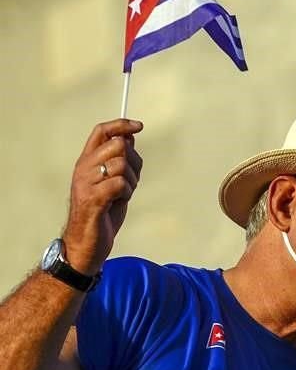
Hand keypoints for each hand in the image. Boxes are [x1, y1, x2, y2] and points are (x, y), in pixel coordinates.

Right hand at [62, 119, 143, 274]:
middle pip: (118, 145)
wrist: (85, 243)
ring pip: (122, 164)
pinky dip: (127, 193)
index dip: (121, 125)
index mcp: (86, 162)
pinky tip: (119, 202)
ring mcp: (86, 183)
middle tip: (129, 181)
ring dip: (131, 181)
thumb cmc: (101, 214)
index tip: (139, 126)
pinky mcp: (93, 199)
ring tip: (122, 195)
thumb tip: (129, 137)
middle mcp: (83, 168)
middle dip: (133, 162)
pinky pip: (120, 183)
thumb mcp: (112, 182)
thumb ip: (119, 160)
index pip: (101, 131)